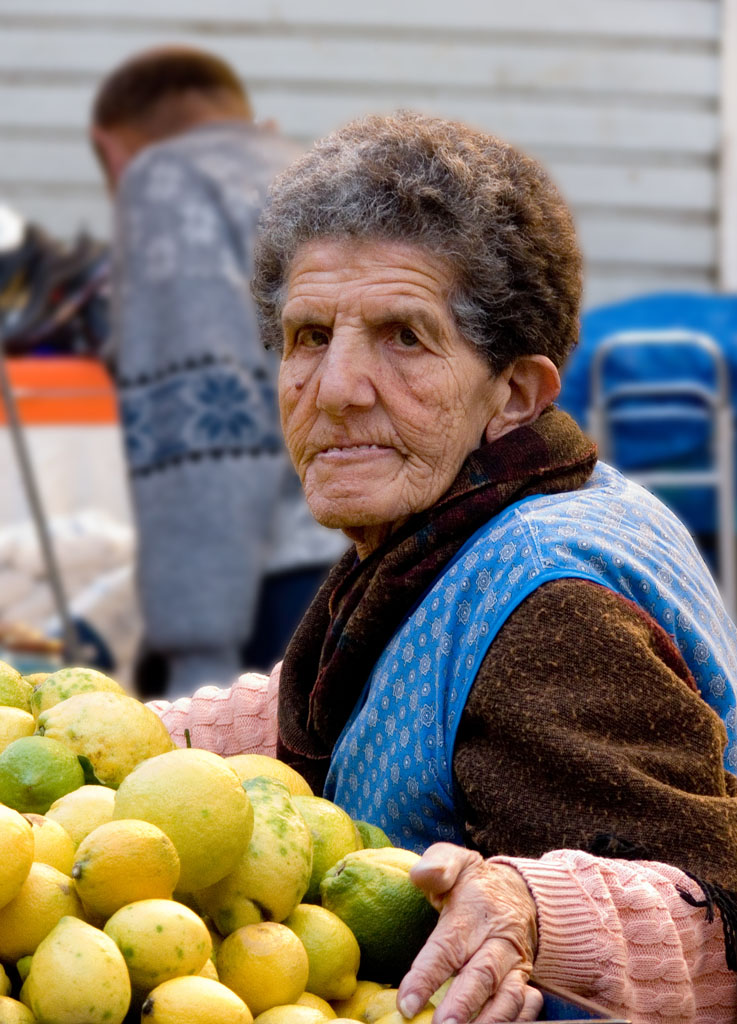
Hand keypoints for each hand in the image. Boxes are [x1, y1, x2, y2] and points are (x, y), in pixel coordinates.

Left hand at [397, 843, 539, 1022]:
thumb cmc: (474, 884)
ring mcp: (515, 963)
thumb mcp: (456, 862)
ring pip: (507, 997)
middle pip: (481, 976)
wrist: (521, 892)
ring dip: (488, 1020)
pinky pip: (525, 1006)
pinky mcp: (526, 980)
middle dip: (461, 1005)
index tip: (406, 1002)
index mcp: (475, 912)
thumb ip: (437, 865)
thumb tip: (422, 875)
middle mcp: (499, 940)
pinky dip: (515, 1021)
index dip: (427, 975)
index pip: (448, 946)